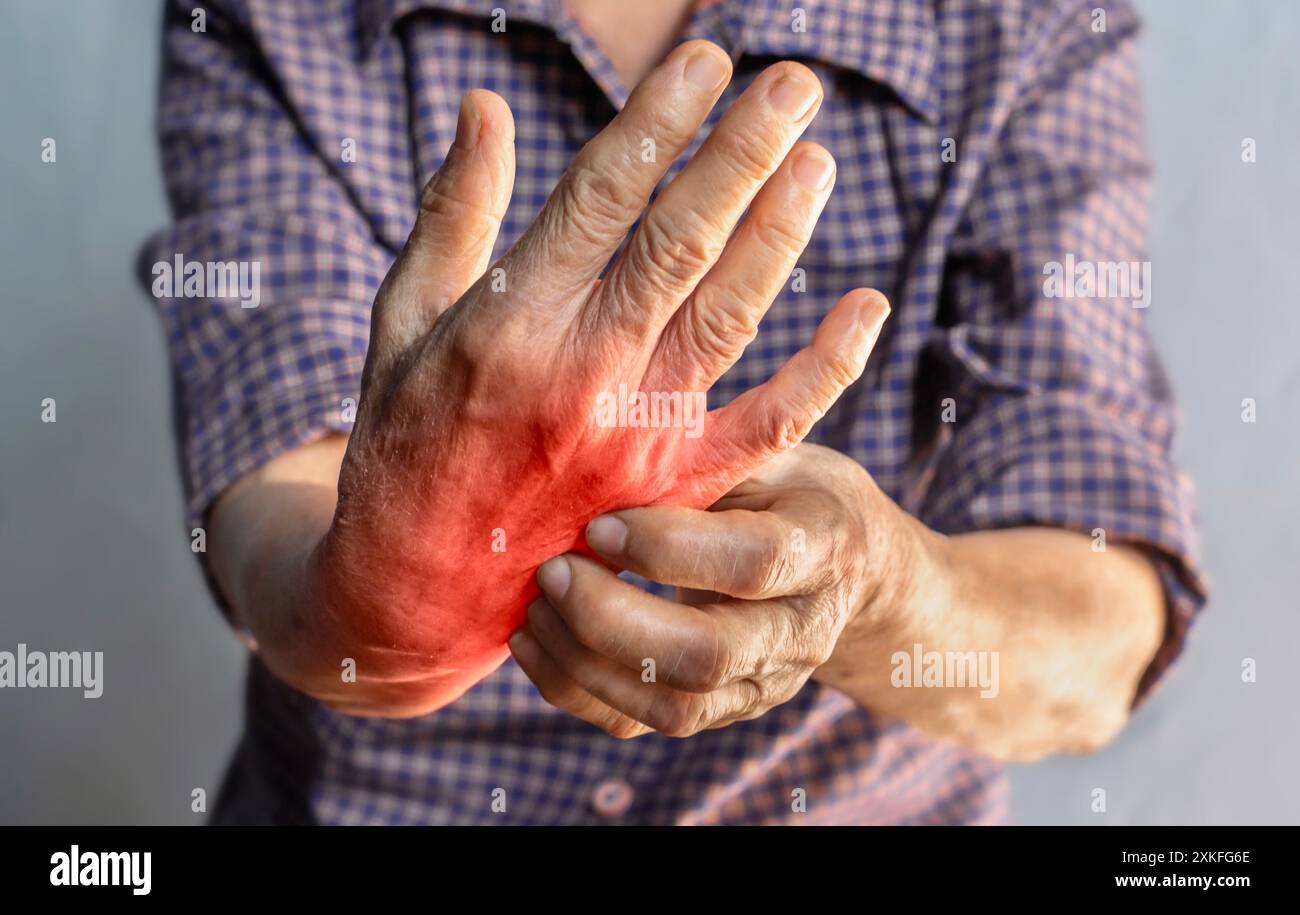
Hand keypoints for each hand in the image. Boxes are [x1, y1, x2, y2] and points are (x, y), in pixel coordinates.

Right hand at [302, 42, 890, 713]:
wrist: (422, 587)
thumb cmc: (404, 444)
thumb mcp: (397, 326)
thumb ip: (450, 216)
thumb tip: (485, 105)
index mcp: (506, 322)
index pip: (599, 196)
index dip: (660, 121)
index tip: (708, 59)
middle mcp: (580, 371)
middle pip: (680, 242)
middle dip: (742, 154)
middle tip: (795, 83)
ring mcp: (636, 433)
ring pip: (729, 315)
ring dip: (782, 233)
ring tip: (820, 160)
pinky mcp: (675, 486)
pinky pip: (768, 424)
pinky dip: (825, 369)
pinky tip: (867, 306)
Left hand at [508, 443, 902, 736]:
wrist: (851, 568)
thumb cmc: (791, 489)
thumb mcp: (770, 455)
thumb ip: (710, 457)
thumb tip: (607, 440)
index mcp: (822, 548)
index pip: (753, 563)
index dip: (668, 548)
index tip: (598, 522)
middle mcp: (800, 632)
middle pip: (705, 656)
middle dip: (611, 619)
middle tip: (552, 571)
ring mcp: (764, 684)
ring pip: (671, 706)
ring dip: (584, 662)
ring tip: (534, 608)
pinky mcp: (723, 710)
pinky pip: (643, 723)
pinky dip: (577, 689)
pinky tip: (536, 643)